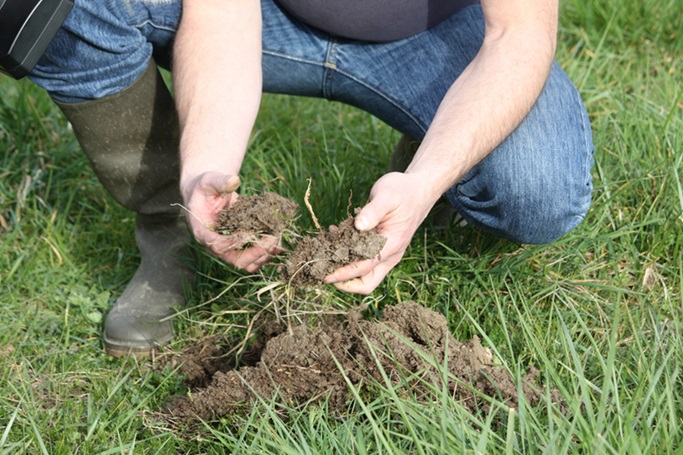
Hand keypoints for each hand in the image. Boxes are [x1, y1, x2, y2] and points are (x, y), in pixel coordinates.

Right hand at [181, 172, 279, 271]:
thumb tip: (234, 181)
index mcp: (203, 232)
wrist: (208, 194)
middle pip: (236, 260)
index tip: (250, 233)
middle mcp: (215, 245)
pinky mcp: (241, 246)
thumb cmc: (206, 187)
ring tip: (277, 239)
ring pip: (248, 263)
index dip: (234, 243)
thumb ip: (220, 181)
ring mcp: (229, 248)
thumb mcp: (209, 181)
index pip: (217, 245)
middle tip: (272, 238)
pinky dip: (268, 251)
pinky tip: (278, 240)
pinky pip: (255, 256)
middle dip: (256, 252)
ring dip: (265, 255)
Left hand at [324, 172, 437, 293]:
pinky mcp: (381, 247)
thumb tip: (359, 226)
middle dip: (345, 283)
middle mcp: (390, 254)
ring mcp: (386, 253)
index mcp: (391, 244)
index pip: (364, 268)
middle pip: (367, 283)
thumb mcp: (387, 195)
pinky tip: (334, 236)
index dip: (343, 274)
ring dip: (344, 270)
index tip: (324, 275)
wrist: (418, 190)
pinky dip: (347, 255)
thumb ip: (373, 211)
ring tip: (325, 254)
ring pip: (364, 275)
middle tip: (324, 272)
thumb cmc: (402, 191)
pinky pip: (363, 259)